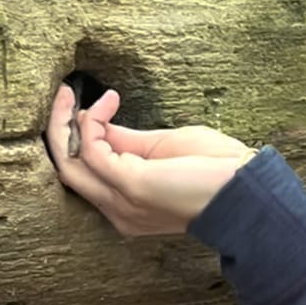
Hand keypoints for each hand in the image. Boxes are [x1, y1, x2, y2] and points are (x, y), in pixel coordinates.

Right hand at [44, 85, 256, 234]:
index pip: (85, 171)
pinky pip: (90, 150)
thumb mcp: (162, 149)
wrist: (247, 191)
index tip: (81, 104)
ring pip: (68, 163)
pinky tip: (108, 101)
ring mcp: (121, 201)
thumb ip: (127, 142)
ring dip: (63, 122)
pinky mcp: (129, 185)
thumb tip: (97, 124)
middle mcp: (118, 210)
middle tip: (61, 94)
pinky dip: (92, 122)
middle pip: (67, 171)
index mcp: (127, 205)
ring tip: (67, 94)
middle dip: (58, 128)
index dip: (76, 136)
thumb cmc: (215, 171)